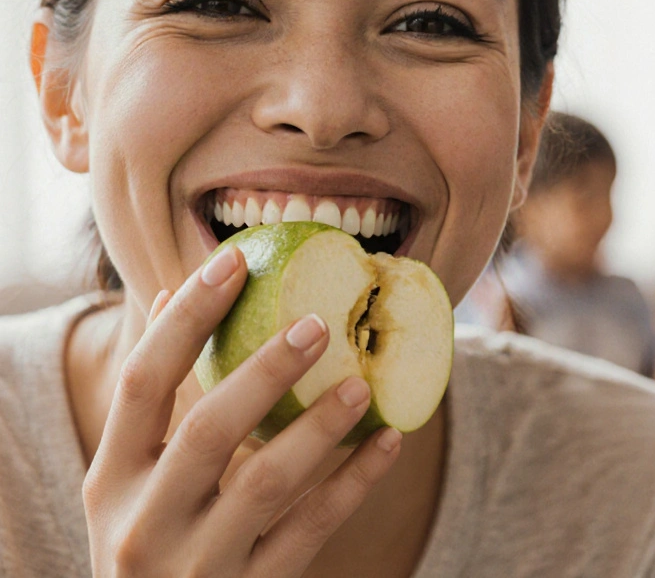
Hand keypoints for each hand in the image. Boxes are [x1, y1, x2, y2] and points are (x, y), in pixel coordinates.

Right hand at [84, 247, 402, 577]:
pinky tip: (388, 440)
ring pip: (267, 482)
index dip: (187, 318)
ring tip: (359, 382)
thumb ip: (156, 410)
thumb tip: (183, 295)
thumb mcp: (131, 486)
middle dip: (266, 370)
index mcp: (110, 481)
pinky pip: (313, 529)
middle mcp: (145, 522)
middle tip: (319, 323)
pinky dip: (354, 481)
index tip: (233, 262)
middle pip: (208, 428)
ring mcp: (199, 564)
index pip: (142, 383)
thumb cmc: (152, 543)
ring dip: (319, 425)